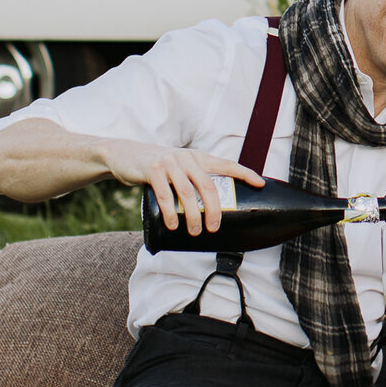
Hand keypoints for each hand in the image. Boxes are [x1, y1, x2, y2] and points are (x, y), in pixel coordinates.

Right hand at [128, 144, 262, 235]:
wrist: (125, 154)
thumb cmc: (157, 167)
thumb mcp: (179, 167)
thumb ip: (192, 178)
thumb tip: (210, 207)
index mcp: (198, 158)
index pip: (226, 164)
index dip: (245, 173)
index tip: (260, 184)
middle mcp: (187, 158)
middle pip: (208, 185)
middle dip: (214, 209)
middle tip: (214, 228)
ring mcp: (169, 163)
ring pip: (187, 193)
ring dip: (192, 216)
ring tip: (194, 232)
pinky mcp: (153, 170)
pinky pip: (165, 195)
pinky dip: (170, 213)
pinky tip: (173, 226)